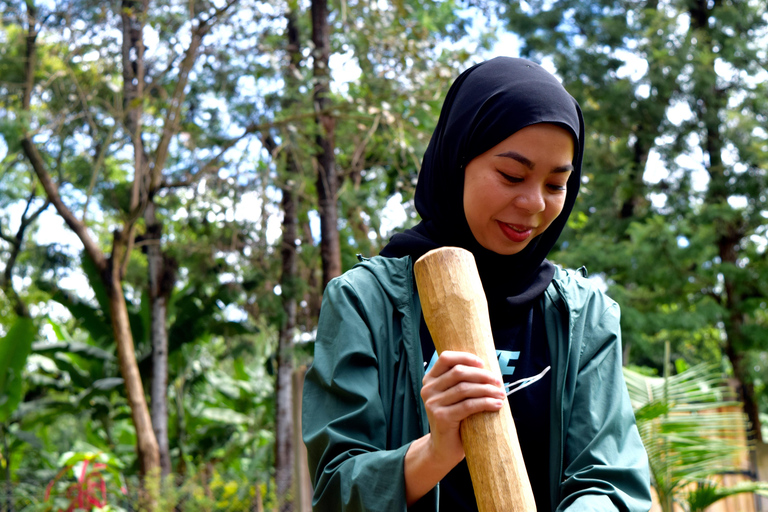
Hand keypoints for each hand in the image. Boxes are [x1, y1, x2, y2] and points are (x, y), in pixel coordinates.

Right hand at [405, 351, 504, 504]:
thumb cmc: (455, 419)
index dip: (465, 357)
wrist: (444, 448)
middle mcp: (428, 389)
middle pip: (459, 373)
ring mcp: (432, 403)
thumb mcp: (454, 396)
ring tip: (501, 394)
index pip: (446, 358)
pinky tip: (497, 405)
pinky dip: (486, 403)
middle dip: (482, 375)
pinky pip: (468, 405)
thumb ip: (462, 381)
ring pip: (465, 389)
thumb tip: (488, 366)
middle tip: (499, 382)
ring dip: (487, 389)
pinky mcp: (441, 417)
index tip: (483, 364)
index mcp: (430, 379)